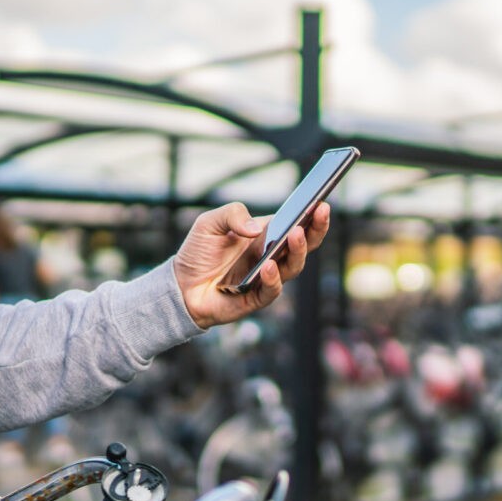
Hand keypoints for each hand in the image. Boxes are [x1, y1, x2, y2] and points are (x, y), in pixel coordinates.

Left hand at [172, 201, 330, 328]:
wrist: (179, 285)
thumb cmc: (197, 252)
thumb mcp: (210, 223)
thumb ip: (233, 214)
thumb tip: (256, 228)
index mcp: (265, 236)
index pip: (295, 224)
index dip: (311, 215)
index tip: (321, 201)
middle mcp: (270, 256)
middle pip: (303, 245)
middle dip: (316, 229)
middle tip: (320, 213)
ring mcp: (265, 278)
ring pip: (292, 267)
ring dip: (297, 252)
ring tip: (295, 235)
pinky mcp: (255, 299)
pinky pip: (271, 290)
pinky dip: (272, 279)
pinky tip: (268, 266)